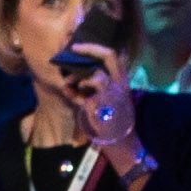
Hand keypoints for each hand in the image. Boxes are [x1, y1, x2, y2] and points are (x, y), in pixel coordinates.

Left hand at [62, 48, 150, 179]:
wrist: (122, 145)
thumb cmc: (112, 126)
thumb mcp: (106, 104)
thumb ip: (95, 90)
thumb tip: (74, 80)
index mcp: (122, 83)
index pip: (115, 57)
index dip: (98, 48)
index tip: (82, 45)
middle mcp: (121, 84)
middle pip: (109, 55)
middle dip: (90, 48)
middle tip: (74, 47)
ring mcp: (116, 91)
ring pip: (96, 72)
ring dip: (78, 75)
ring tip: (67, 82)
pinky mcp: (108, 100)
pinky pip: (91, 85)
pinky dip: (78, 87)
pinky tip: (71, 93)